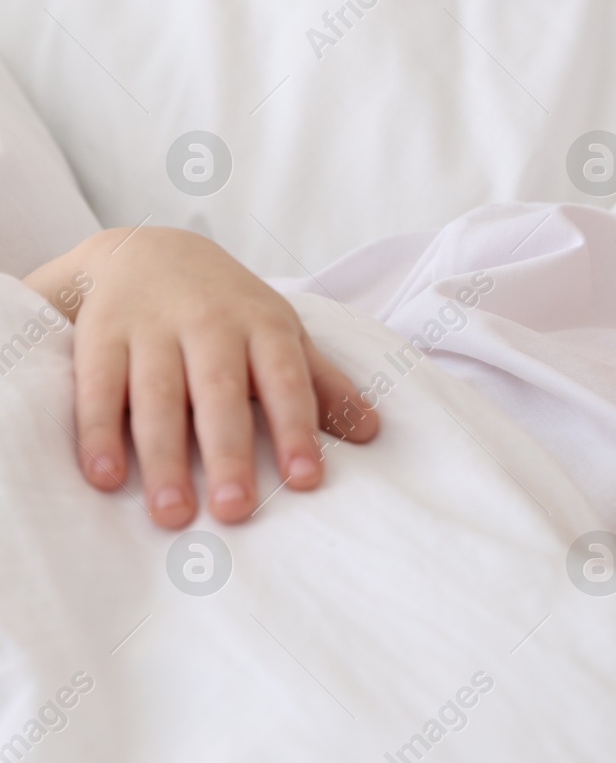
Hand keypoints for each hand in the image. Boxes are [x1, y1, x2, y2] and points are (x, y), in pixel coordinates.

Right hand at [24, 226, 378, 527]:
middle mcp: (208, 322)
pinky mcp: (99, 334)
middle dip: (227, 453)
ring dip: (162, 457)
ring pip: (156, 395)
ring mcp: (151, 327)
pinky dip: (98, 432)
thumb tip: (372, 432)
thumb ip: (321, 383)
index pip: (285, 380)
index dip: (296, 428)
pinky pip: (97, 387)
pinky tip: (105, 478)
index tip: (306, 480)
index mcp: (263, 324)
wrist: (148, 248)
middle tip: (235, 512)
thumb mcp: (282, 333)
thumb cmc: (230, 308)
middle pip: (218, 392)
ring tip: (172, 514)